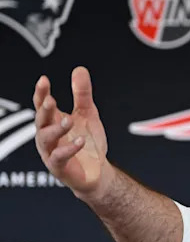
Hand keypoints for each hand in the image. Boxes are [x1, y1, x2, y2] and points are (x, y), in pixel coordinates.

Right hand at [33, 66, 110, 197]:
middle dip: (44, 110)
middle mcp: (48, 136)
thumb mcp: (88, 114)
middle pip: (40, 120)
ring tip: (69, 120)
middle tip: (51, 100)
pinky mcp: (59, 167)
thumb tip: (79, 69)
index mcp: (53, 121)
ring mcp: (51, 152)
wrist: (97, 171)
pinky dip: (69, 148)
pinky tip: (80, 140)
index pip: (42, 104)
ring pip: (46, 139)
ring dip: (56, 129)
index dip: (41, 93)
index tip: (44, 80)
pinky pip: (60, 158)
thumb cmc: (88, 142)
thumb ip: (82, 94)